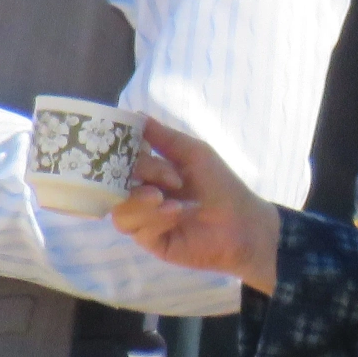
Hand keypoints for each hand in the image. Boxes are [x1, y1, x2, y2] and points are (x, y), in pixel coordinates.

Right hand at [110, 119, 281, 294]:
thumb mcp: (193, 154)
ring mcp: (144, 220)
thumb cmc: (220, 184)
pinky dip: (154, 217)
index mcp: (150, 173)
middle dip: (139, 176)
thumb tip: (135, 115)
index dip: (124, 154)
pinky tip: (175, 212)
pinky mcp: (151, 241)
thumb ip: (164, 138)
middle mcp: (142, 195)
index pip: (122, 161)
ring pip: (120, 210)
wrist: (242, 222)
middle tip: (166, 178)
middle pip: (115, 186)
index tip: (132, 147)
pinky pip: (137, 228)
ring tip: (163, 198)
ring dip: (141, 201)